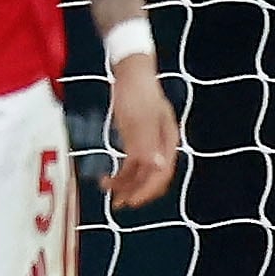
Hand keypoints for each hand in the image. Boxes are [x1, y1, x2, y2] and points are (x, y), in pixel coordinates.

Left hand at [102, 58, 180, 211]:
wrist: (129, 71)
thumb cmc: (137, 90)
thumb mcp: (140, 116)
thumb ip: (147, 142)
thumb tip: (158, 167)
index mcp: (168, 139)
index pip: (162, 172)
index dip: (148, 189)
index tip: (131, 200)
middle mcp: (161, 145)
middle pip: (153, 176)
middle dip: (136, 191)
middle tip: (118, 204)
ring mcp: (148, 143)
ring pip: (140, 172)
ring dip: (125, 184)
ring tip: (106, 190)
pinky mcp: (135, 141)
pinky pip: (130, 164)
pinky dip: (120, 173)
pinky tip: (107, 178)